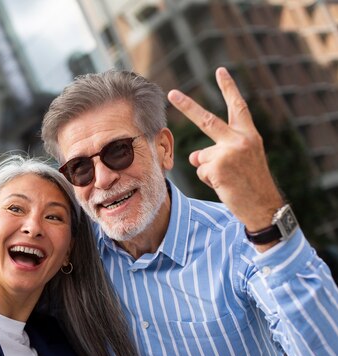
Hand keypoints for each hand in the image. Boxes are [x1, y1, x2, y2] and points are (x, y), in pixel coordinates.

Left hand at [167, 67, 283, 243]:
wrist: (263, 206)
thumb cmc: (250, 184)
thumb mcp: (239, 160)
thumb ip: (218, 150)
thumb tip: (193, 155)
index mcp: (249, 135)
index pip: (237, 106)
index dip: (228, 88)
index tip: (220, 70)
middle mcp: (240, 139)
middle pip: (207, 120)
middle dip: (187, 106)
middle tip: (171, 93)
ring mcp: (229, 152)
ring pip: (201, 157)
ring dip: (208, 171)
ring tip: (228, 180)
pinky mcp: (218, 166)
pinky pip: (200, 170)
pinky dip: (208, 180)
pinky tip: (225, 185)